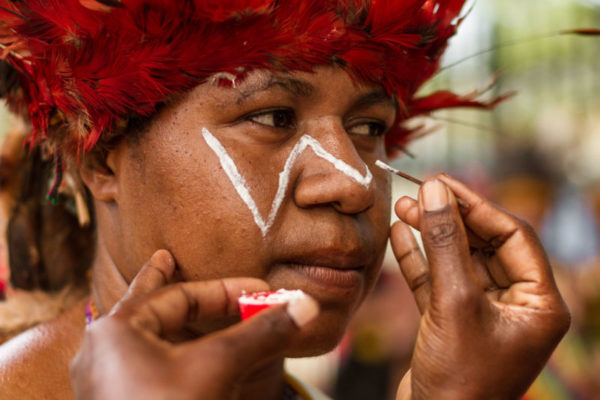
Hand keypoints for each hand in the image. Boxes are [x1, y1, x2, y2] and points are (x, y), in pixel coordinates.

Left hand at [70, 250, 318, 399]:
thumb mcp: (216, 368)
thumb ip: (260, 333)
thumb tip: (306, 305)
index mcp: (116, 332)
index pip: (178, 295)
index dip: (225, 290)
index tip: (259, 290)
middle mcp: (102, 353)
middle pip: (146, 308)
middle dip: (164, 286)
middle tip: (166, 259)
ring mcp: (105, 384)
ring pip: (141, 339)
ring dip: (165, 320)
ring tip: (166, 302)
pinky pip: (141, 366)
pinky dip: (165, 352)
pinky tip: (171, 353)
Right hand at [391, 175, 569, 399]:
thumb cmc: (459, 380)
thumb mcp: (454, 303)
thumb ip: (444, 244)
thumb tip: (434, 192)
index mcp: (539, 303)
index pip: (513, 236)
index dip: (478, 206)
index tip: (444, 183)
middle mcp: (515, 305)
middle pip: (484, 244)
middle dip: (450, 218)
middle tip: (420, 191)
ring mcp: (482, 313)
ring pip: (457, 261)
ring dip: (430, 235)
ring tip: (403, 207)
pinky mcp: (452, 321)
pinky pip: (437, 281)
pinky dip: (418, 259)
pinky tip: (399, 235)